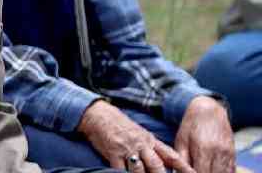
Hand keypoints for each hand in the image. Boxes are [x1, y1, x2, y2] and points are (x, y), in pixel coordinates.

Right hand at [78, 100, 192, 172]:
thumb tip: (167, 162)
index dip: (183, 166)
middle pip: (157, 165)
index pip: (171, 155)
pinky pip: (120, 169)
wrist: (98, 115)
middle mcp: (141, 145)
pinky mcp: (113, 153)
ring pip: (140, 169)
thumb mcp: (140, 133)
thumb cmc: (119, 125)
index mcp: (150, 140)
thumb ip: (153, 147)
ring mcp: (127, 149)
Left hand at [174, 96, 233, 172]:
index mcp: (203, 148)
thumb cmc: (191, 126)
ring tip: (203, 170)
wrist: (209, 111)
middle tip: (195, 171)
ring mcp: (228, 154)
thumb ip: (181, 158)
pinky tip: (213, 171)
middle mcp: (218, 152)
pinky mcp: (233, 154)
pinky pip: (231, 170)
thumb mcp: (181, 140)